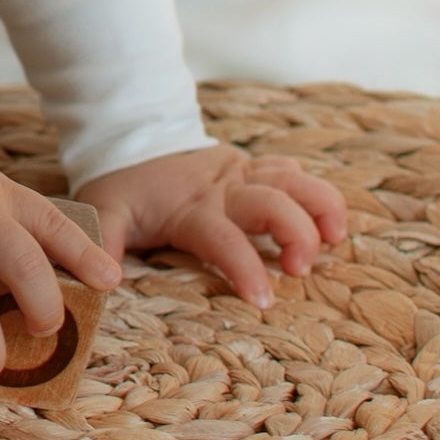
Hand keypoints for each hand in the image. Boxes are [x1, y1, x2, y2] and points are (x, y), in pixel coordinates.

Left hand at [77, 144, 348, 309]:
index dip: (245, 267)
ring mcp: (243, 173)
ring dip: (320, 207)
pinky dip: (315, 191)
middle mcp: (224, 188)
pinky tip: (331, 220)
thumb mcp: (105, 211)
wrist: (132, 139)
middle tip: (299, 269)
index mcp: (191, 207)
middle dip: (296, 235)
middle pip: (273, 203)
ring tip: (335, 239)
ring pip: (294, 180)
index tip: (263, 300)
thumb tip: (104, 281)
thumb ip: (105, 241)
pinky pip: (292, 170)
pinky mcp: (253, 166)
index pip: (224, 238)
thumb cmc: (122, 187)